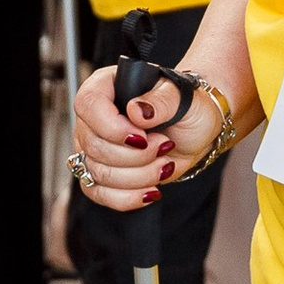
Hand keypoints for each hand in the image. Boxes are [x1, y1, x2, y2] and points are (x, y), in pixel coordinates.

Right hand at [69, 57, 211, 213]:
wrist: (195, 132)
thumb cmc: (188, 107)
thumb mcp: (183, 97)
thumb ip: (162, 100)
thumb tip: (138, 111)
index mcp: (107, 86)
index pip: (88, 104)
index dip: (112, 127)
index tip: (143, 137)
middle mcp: (93, 117)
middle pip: (94, 146)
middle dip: (135, 156)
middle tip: (165, 146)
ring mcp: (94, 146)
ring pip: (98, 173)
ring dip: (138, 176)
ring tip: (165, 165)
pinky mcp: (101, 172)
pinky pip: (99, 193)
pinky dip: (127, 198)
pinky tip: (151, 191)